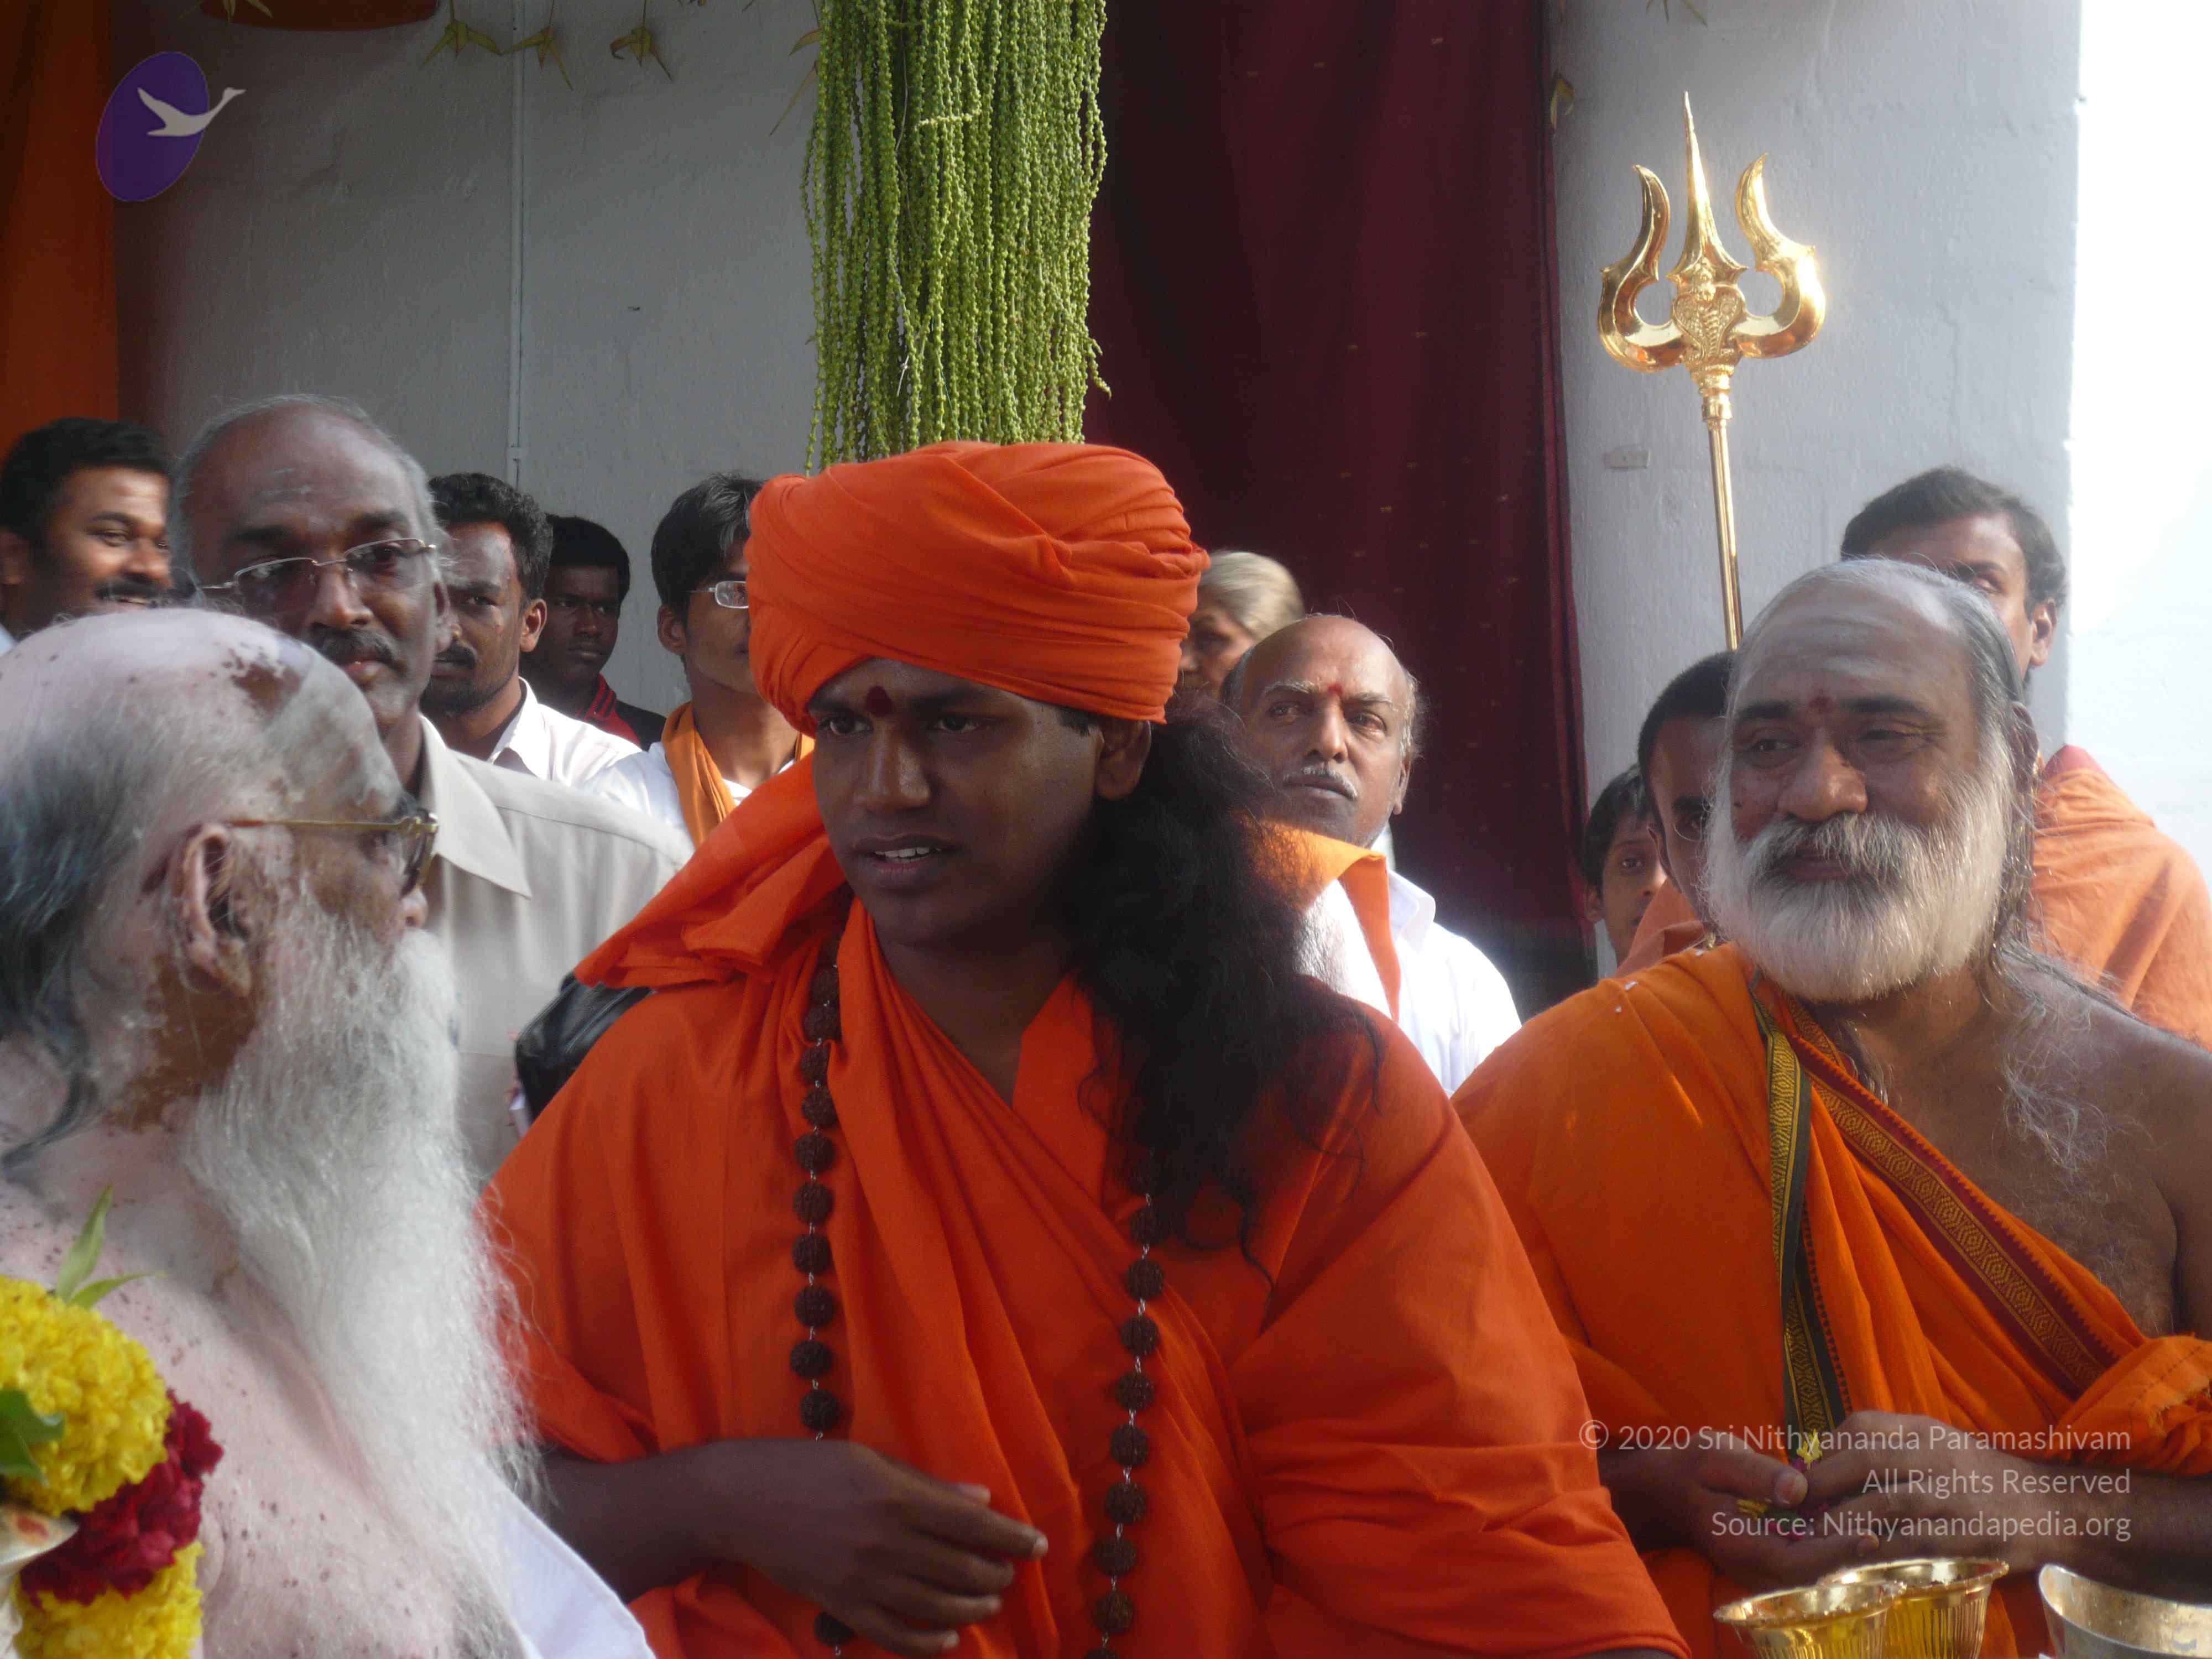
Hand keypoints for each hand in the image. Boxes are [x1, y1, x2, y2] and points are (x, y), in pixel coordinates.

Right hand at [699, 1439, 1047, 1656]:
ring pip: (933, 1605)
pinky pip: (892, 1634)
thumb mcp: (873, 1460)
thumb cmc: (812, 1468)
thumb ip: (929, 1485)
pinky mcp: (840, 1605)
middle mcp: (884, 1541)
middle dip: (995, 1575)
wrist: (745, 1500)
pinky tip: (949, 1639)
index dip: (1011, 1538)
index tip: (1037, 1545)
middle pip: (958, 1568)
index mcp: (896, 1496)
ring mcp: (861, 1579)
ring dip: (971, 1607)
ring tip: (990, 1602)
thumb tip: (981, 1501)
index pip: (972, 1525)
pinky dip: (926, 1643)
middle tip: (1011, 1575)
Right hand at [1610, 1435, 1865, 1590]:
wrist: (1669, 1489)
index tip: (1869, 1532)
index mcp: (1738, 1543)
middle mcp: (1752, 1569)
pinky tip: (1861, 1531)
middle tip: (1890, 1531)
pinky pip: (1811, 1569)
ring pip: (1816, 1578)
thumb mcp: (1717, 1456)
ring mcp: (1762, 1573)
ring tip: (1885, 1532)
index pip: (1795, 1559)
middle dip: (1853, 1558)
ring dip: (1850, 1559)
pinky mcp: (1772, 1567)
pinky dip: (1837, 1555)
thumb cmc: (1693, 1467)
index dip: (1835, 1549)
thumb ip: (1756, 1472)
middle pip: (1813, 1577)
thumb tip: (1798, 1488)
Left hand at [1801, 1410, 2068, 1572]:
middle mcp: (1937, 1459)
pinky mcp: (1965, 1538)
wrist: (2051, 1509)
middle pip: (1867, 1462)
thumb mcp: (1939, 1442)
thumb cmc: (1981, 1476)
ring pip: (1886, 1506)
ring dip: (1843, 1521)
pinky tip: (1854, 1562)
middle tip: (1795, 1503)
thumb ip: (1891, 1443)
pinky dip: (1880, 1554)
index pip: (1865, 1426)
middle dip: (1824, 1482)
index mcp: (1927, 1432)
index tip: (1805, 1470)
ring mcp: (1952, 1499)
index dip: (1828, 1447)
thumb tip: (1828, 1455)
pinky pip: (1913, 1546)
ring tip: (1813, 1536)